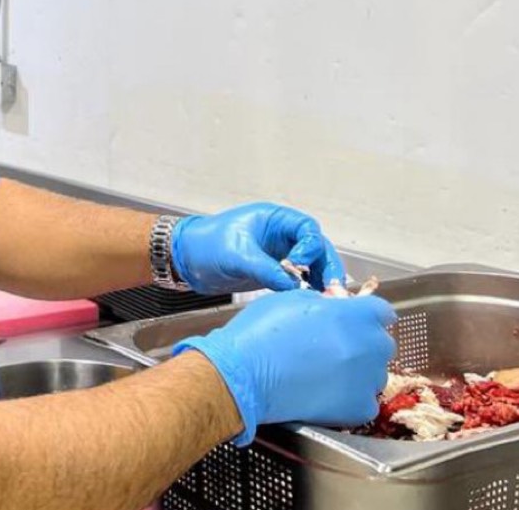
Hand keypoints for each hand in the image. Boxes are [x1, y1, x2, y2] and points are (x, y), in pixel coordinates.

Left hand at [170, 202, 345, 294]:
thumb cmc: (205, 244)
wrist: (186, 260)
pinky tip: (312, 300)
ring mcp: (280, 254)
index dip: (310, 246)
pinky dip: (308, 288)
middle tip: (332, 287)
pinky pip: (299, 279)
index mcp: (273, 219)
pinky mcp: (275, 272)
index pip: (306, 229)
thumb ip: (265, 268)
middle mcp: (281, 235)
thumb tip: (292, 284)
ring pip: (312, 265)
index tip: (300, 264)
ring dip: (321, 280)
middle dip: (326, 266)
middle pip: (316, 248)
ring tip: (328, 298)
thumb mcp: (236, 254)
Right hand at [174, 290, 396, 444]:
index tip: (354, 323)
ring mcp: (367, 379)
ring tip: (323, 374)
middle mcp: (370, 345)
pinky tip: (324, 394)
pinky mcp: (360, 408)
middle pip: (380, 343)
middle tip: (332, 349)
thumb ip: (323, 304)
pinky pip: (365, 401)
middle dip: (362, 344)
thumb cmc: (260, 333)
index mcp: (355, 314)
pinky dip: (350, 399)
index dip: (366, 316)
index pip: (383, 312)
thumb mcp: (291, 299)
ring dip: (357, 372)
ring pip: (374, 374)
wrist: (243, 375)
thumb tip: (332, 311)